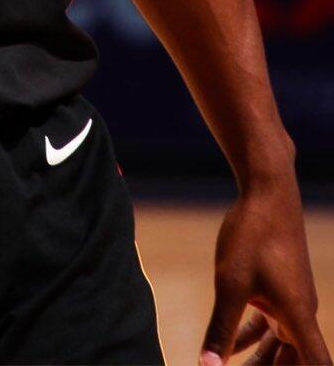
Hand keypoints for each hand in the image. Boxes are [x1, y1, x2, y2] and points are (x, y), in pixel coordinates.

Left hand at [200, 175, 329, 365]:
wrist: (267, 190)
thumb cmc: (252, 235)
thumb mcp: (230, 285)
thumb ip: (220, 329)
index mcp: (299, 318)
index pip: (318, 364)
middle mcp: (301, 313)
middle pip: (295, 362)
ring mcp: (291, 300)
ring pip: (279, 345)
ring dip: (260, 363)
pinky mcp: (279, 287)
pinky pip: (269, 325)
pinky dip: (251, 339)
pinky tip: (227, 350)